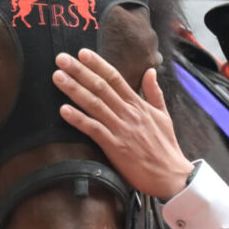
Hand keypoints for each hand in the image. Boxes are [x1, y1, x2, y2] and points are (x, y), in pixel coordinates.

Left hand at [53, 49, 195, 199]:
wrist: (171, 175)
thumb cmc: (166, 147)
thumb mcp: (164, 115)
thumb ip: (154, 92)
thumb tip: (151, 71)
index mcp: (138, 105)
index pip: (115, 78)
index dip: (97, 64)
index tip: (82, 53)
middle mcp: (128, 113)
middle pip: (100, 87)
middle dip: (79, 71)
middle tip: (60, 58)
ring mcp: (120, 129)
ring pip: (94, 104)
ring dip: (74, 89)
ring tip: (58, 77)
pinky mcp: (115, 146)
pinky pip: (94, 129)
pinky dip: (78, 119)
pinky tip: (63, 110)